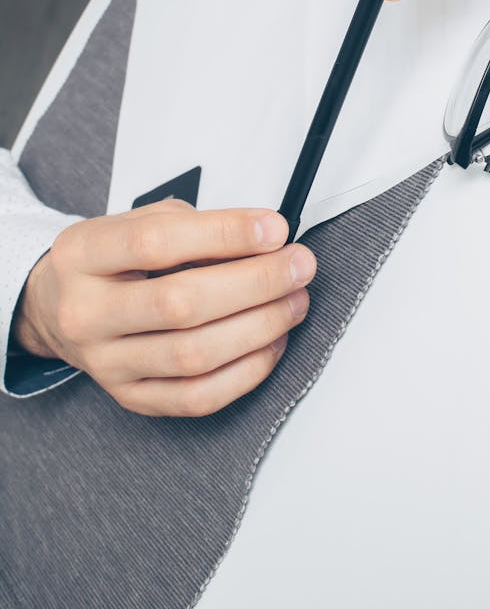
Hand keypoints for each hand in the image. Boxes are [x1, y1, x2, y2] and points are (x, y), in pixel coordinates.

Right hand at [11, 199, 315, 416]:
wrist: (61, 306)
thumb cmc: (113, 259)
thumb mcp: (139, 221)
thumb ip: (197, 226)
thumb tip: (267, 240)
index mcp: (84, 254)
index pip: (156, 242)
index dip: (225, 234)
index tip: (275, 230)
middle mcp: (85, 312)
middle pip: (180, 304)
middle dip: (256, 283)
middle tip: (299, 266)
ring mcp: (105, 362)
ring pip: (193, 355)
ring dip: (260, 327)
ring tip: (295, 301)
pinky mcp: (130, 397)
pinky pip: (197, 397)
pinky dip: (247, 372)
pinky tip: (273, 342)